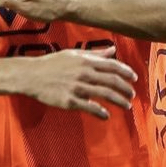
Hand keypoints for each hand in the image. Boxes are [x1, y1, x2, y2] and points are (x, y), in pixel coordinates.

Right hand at [19, 47, 136, 118]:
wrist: (31, 75)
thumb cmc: (53, 64)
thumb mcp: (74, 55)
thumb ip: (95, 54)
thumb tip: (113, 50)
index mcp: (86, 61)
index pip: (112, 66)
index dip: (126, 72)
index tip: (134, 79)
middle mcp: (83, 73)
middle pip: (112, 81)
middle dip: (126, 89)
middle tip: (132, 95)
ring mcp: (77, 87)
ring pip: (104, 94)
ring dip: (119, 101)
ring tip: (126, 106)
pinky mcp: (69, 101)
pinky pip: (89, 107)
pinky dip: (101, 112)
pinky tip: (106, 116)